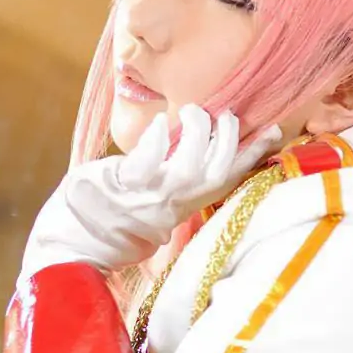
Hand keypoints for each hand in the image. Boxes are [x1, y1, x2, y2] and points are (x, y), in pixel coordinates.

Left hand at [21, 107, 282, 277]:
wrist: (76, 241)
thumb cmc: (115, 215)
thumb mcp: (158, 201)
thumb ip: (181, 179)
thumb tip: (203, 147)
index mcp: (187, 203)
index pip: (230, 178)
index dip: (254, 155)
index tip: (276, 132)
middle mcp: (175, 202)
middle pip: (218, 170)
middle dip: (228, 138)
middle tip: (222, 115)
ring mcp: (151, 195)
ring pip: (190, 164)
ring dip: (197, 131)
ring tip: (192, 111)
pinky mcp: (125, 185)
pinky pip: (150, 159)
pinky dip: (159, 138)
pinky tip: (161, 124)